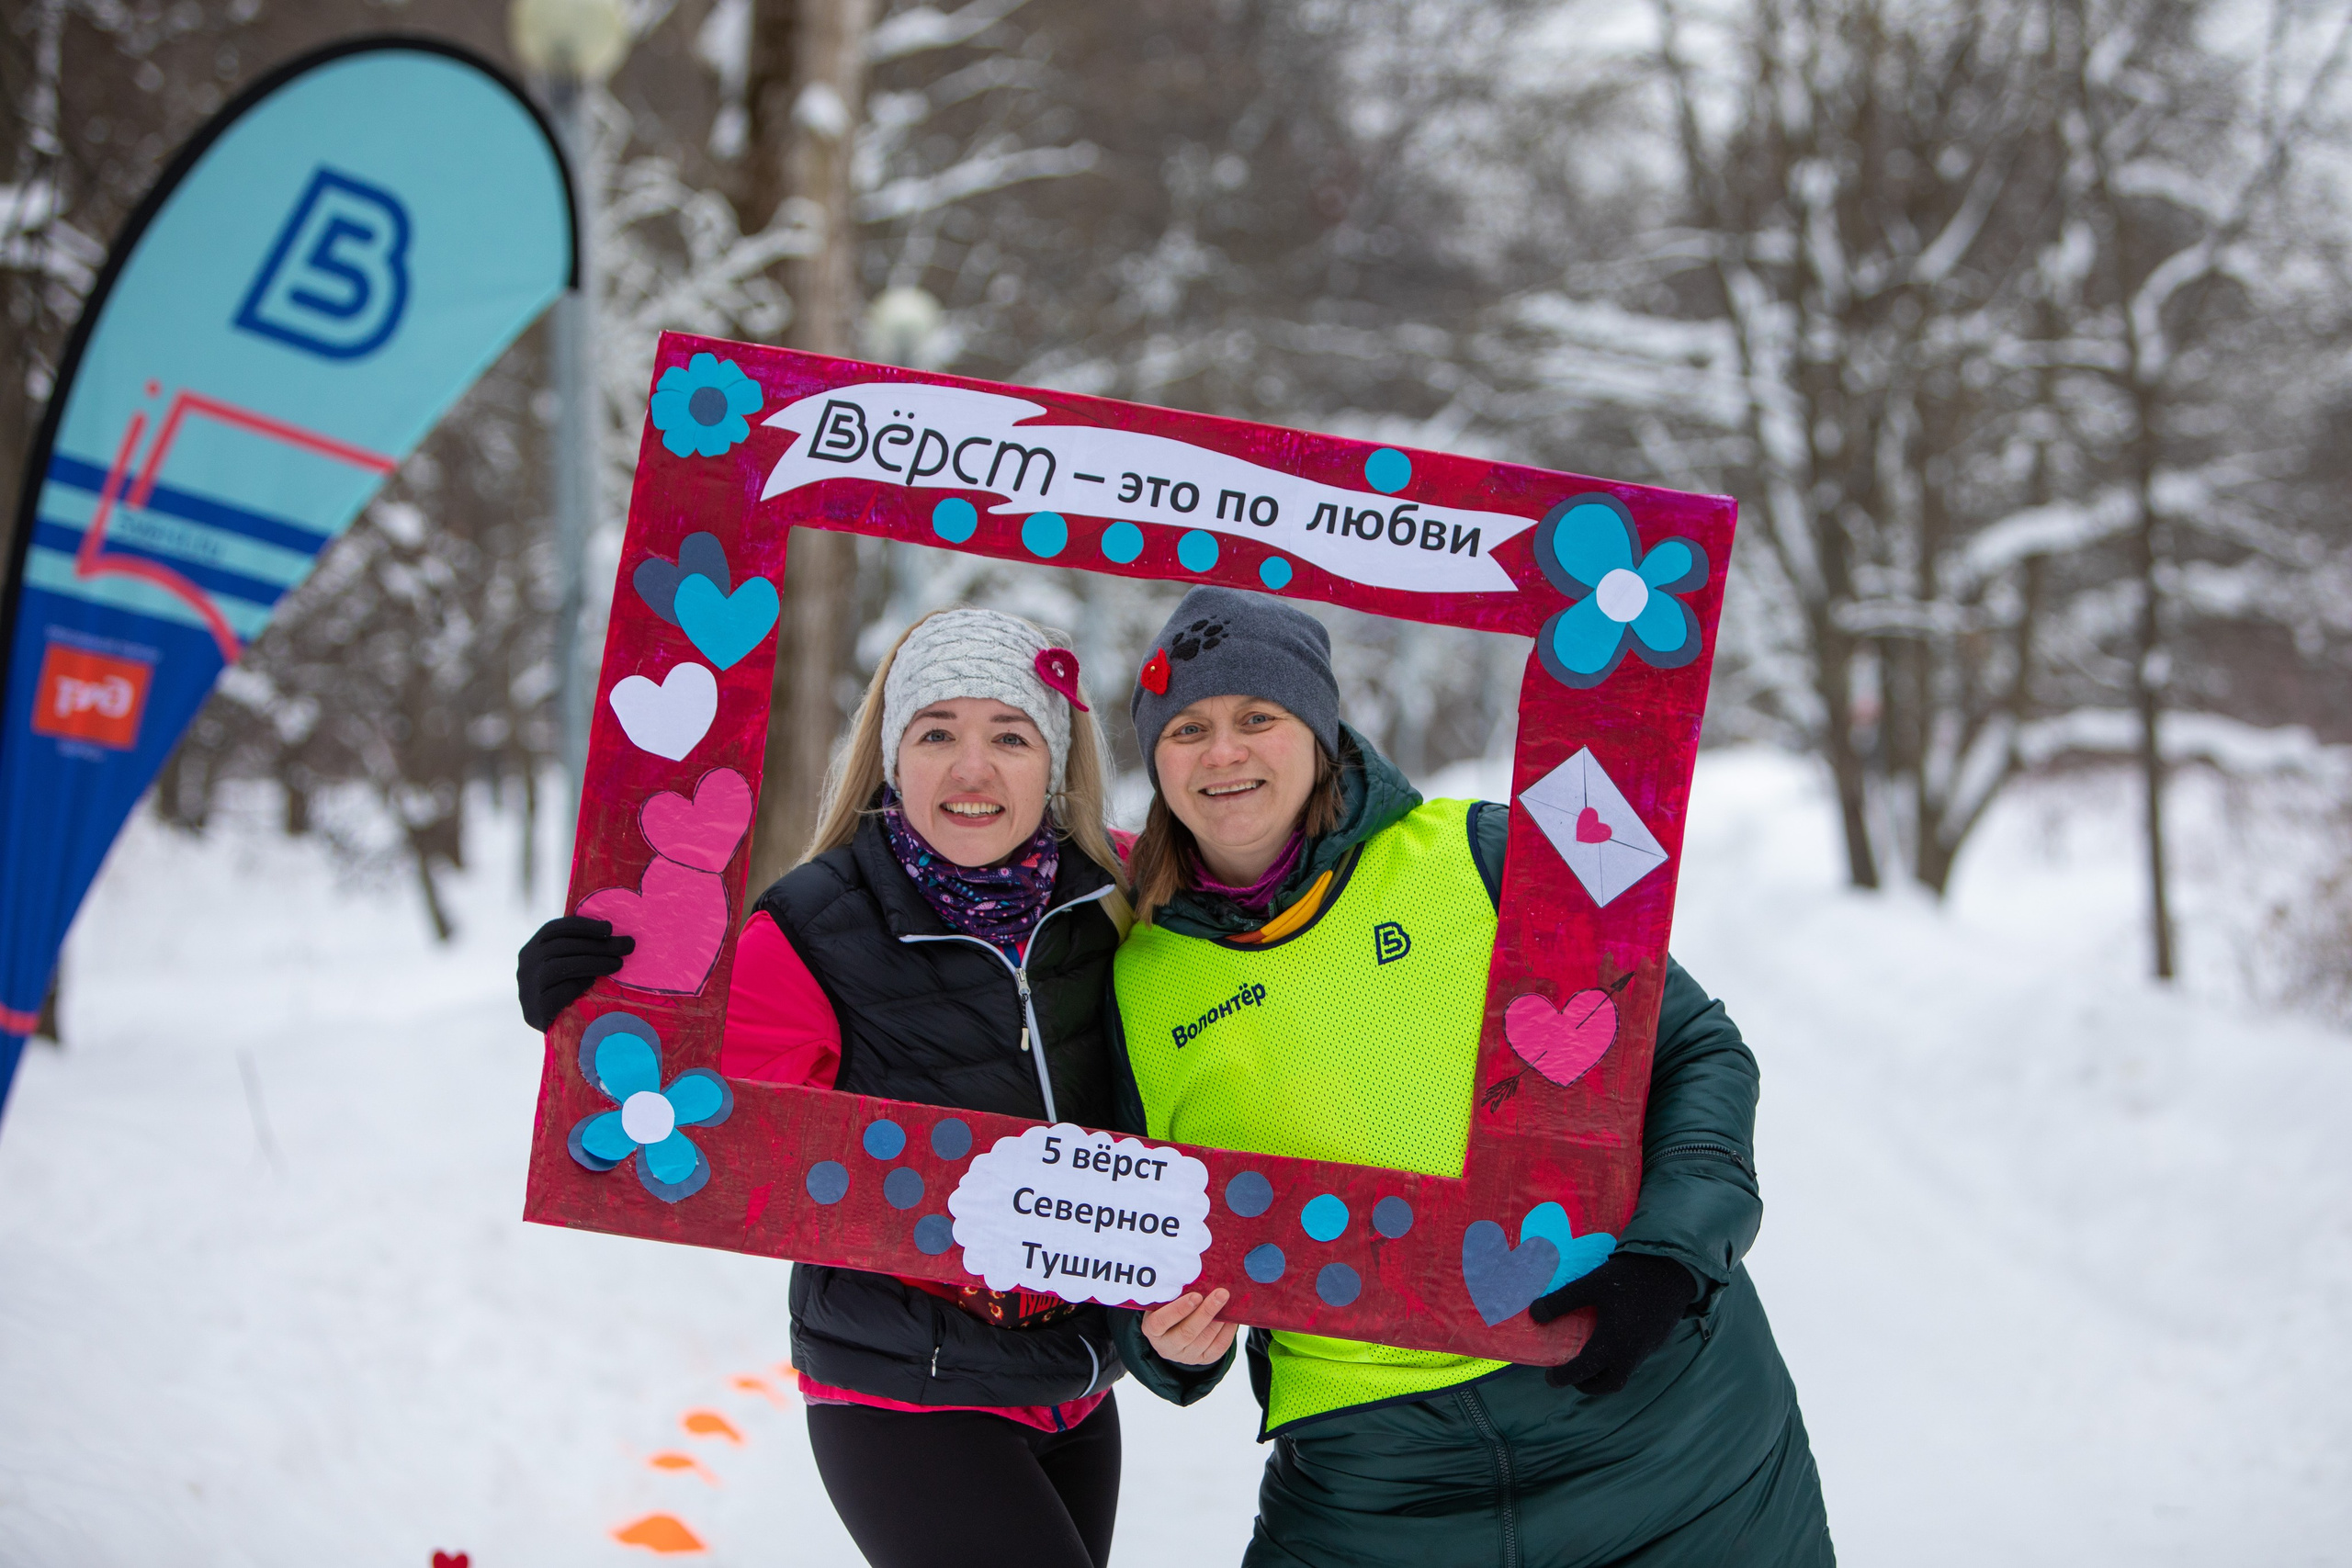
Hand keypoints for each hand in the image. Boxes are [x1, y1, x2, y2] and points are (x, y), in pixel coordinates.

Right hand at [517, 916, 633, 1031]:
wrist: (555, 1032)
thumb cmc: (566, 993)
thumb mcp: (566, 966)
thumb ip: (577, 949)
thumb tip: (611, 933)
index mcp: (531, 951)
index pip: (553, 930)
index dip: (581, 926)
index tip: (609, 928)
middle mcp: (525, 967)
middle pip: (560, 947)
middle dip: (597, 945)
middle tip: (626, 946)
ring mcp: (527, 990)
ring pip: (559, 967)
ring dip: (593, 962)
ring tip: (617, 963)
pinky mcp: (534, 1011)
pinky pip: (558, 993)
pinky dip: (578, 985)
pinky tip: (595, 982)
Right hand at [1140, 1288, 1236, 1365]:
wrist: (1174, 1332)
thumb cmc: (1169, 1309)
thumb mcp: (1164, 1302)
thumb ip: (1174, 1294)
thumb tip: (1198, 1277)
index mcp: (1153, 1330)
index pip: (1161, 1322)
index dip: (1178, 1310)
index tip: (1196, 1296)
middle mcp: (1168, 1346)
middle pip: (1187, 1332)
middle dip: (1206, 1312)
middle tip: (1221, 1294)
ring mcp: (1186, 1356)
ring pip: (1205, 1340)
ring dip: (1219, 1320)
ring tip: (1228, 1302)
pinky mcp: (1203, 1359)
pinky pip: (1218, 1347)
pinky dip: (1227, 1331)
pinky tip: (1232, 1318)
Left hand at [1529, 1253, 1697, 1394]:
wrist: (1672, 1269)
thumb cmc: (1629, 1277)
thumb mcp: (1590, 1285)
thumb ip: (1561, 1301)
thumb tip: (1534, 1314)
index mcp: (1613, 1344)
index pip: (1583, 1371)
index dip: (1563, 1377)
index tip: (1550, 1377)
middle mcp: (1631, 1354)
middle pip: (1609, 1384)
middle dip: (1588, 1385)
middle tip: (1572, 1376)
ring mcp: (1646, 1349)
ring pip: (1624, 1374)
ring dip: (1604, 1374)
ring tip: (1589, 1360)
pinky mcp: (1656, 1340)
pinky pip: (1634, 1360)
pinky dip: (1619, 1361)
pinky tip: (1611, 1342)